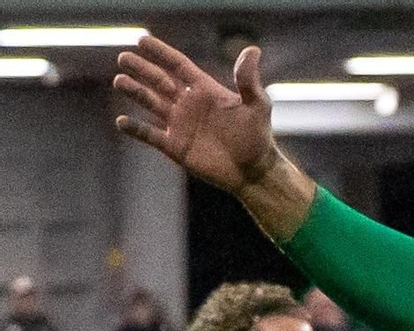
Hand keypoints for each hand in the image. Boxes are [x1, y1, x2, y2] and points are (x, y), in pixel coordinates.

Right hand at [113, 36, 277, 193]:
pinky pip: (150, 135)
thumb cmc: (258, 136)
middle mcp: (189, 104)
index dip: (161, 53)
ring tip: (119, 81)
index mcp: (205, 90)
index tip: (143, 40)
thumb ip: (248, 79)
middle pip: (159, 81)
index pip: (178, 65)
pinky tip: (121, 121)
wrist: (254, 171)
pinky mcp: (175, 147)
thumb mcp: (257, 105)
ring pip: (151, 103)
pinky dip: (136, 129)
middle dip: (141, 69)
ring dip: (135, 92)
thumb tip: (252, 50)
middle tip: (123, 58)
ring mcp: (180, 125)